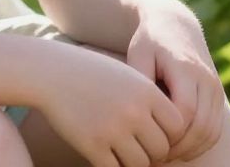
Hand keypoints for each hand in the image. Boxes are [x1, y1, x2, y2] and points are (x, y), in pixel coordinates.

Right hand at [38, 45, 184, 166]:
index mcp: (146, 91)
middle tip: (136, 145)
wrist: (51, 72)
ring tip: (120, 150)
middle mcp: (133, 111)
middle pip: (161, 149)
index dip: (169, 134)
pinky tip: (103, 153)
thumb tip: (172, 135)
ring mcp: (113, 129)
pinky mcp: (92, 145)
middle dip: (152, 152)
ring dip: (133, 162)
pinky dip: (112, 166)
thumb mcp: (127, 77)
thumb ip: (151, 101)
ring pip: (141, 164)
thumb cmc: (92, 74)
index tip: (154, 132)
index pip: (177, 126)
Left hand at [126, 0, 228, 162]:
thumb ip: (140, 80)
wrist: (176, 24)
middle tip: (156, 157)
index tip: (148, 141)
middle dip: (180, 148)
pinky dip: (201, 144)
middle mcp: (206, 80)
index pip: (185, 112)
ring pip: (212, 132)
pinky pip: (216, 129)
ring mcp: (216, 89)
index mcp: (186, 69)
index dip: (168, 133)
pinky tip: (181, 149)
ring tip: (166, 156)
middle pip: (202, 127)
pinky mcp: (219, 96)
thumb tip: (138, 112)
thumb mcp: (139, 53)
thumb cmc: (150, 41)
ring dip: (191, 150)